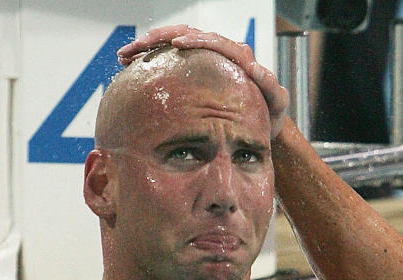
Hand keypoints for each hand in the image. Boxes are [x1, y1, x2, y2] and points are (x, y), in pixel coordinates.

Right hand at [117, 26, 288, 138]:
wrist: (264, 122)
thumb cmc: (270, 114)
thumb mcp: (276, 102)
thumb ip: (270, 86)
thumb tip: (256, 68)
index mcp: (237, 55)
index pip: (212, 40)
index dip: (195, 40)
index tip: (177, 43)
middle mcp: (219, 51)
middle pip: (185, 34)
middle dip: (159, 38)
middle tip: (137, 46)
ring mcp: (204, 59)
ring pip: (172, 42)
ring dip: (147, 46)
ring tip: (125, 55)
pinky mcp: (193, 69)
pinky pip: (168, 59)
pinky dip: (149, 59)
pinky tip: (130, 65)